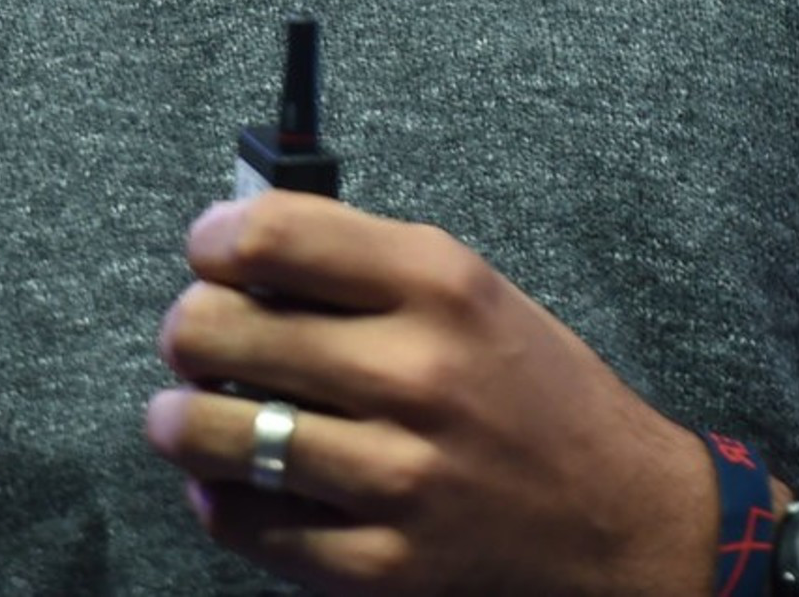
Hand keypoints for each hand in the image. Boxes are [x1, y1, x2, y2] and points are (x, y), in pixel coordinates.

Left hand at [144, 191, 715, 595]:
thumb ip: (362, 261)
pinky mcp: (385, 563)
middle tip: (194, 337)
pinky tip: (230, 480)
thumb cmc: (530, 390)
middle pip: (222, 331)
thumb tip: (238, 245)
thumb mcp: (469, 288)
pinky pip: (250, 526)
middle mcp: (416, 374)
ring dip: (180, 421)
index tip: (206, 252)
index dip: (212, 240)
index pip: (272, 235)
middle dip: (186, 330)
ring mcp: (399, 475)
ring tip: (183, 415)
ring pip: (218, 435)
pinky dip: (219, 500)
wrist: (618, 514)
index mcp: (438, 284)